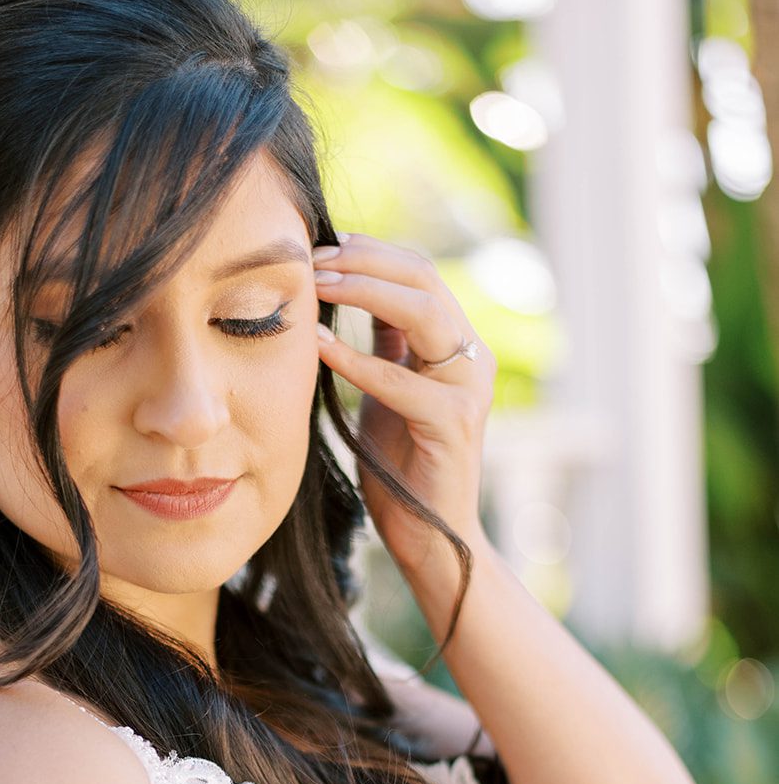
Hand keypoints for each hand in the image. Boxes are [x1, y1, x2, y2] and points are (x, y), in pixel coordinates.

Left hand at [313, 232, 497, 581]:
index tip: (320, 246)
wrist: (430, 537)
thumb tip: (351, 290)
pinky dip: (356, 359)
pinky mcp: (454, 423)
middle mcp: (471, 358)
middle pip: (423, 278)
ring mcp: (468, 388)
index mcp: (457, 345)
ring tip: (314, 287)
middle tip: (310, 260)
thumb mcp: (389, 390)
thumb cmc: (403, 467)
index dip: (369, 252)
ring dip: (362, 292)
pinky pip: (400, 380)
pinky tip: (318, 345)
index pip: (418, 272)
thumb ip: (385, 344)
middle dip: (363, 261)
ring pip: (422, 313)